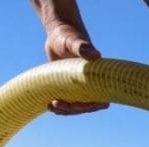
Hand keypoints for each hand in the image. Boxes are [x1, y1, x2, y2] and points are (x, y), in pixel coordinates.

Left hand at [33, 0, 108, 114]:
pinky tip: (47, 104)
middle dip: (72, 109)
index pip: (101, 101)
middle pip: (86, 106)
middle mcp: (91, 85)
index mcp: (99, 79)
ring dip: (64, 110)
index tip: (76, 104)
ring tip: (50, 106)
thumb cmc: (69, 35)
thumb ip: (84, 48)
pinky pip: (66, 101)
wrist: (59, 34)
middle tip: (55, 104)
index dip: (90, 107)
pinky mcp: (68, 87)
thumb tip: (96, 55)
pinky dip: (58, 106)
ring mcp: (79, 87)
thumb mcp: (75, 42)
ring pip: (75, 107)